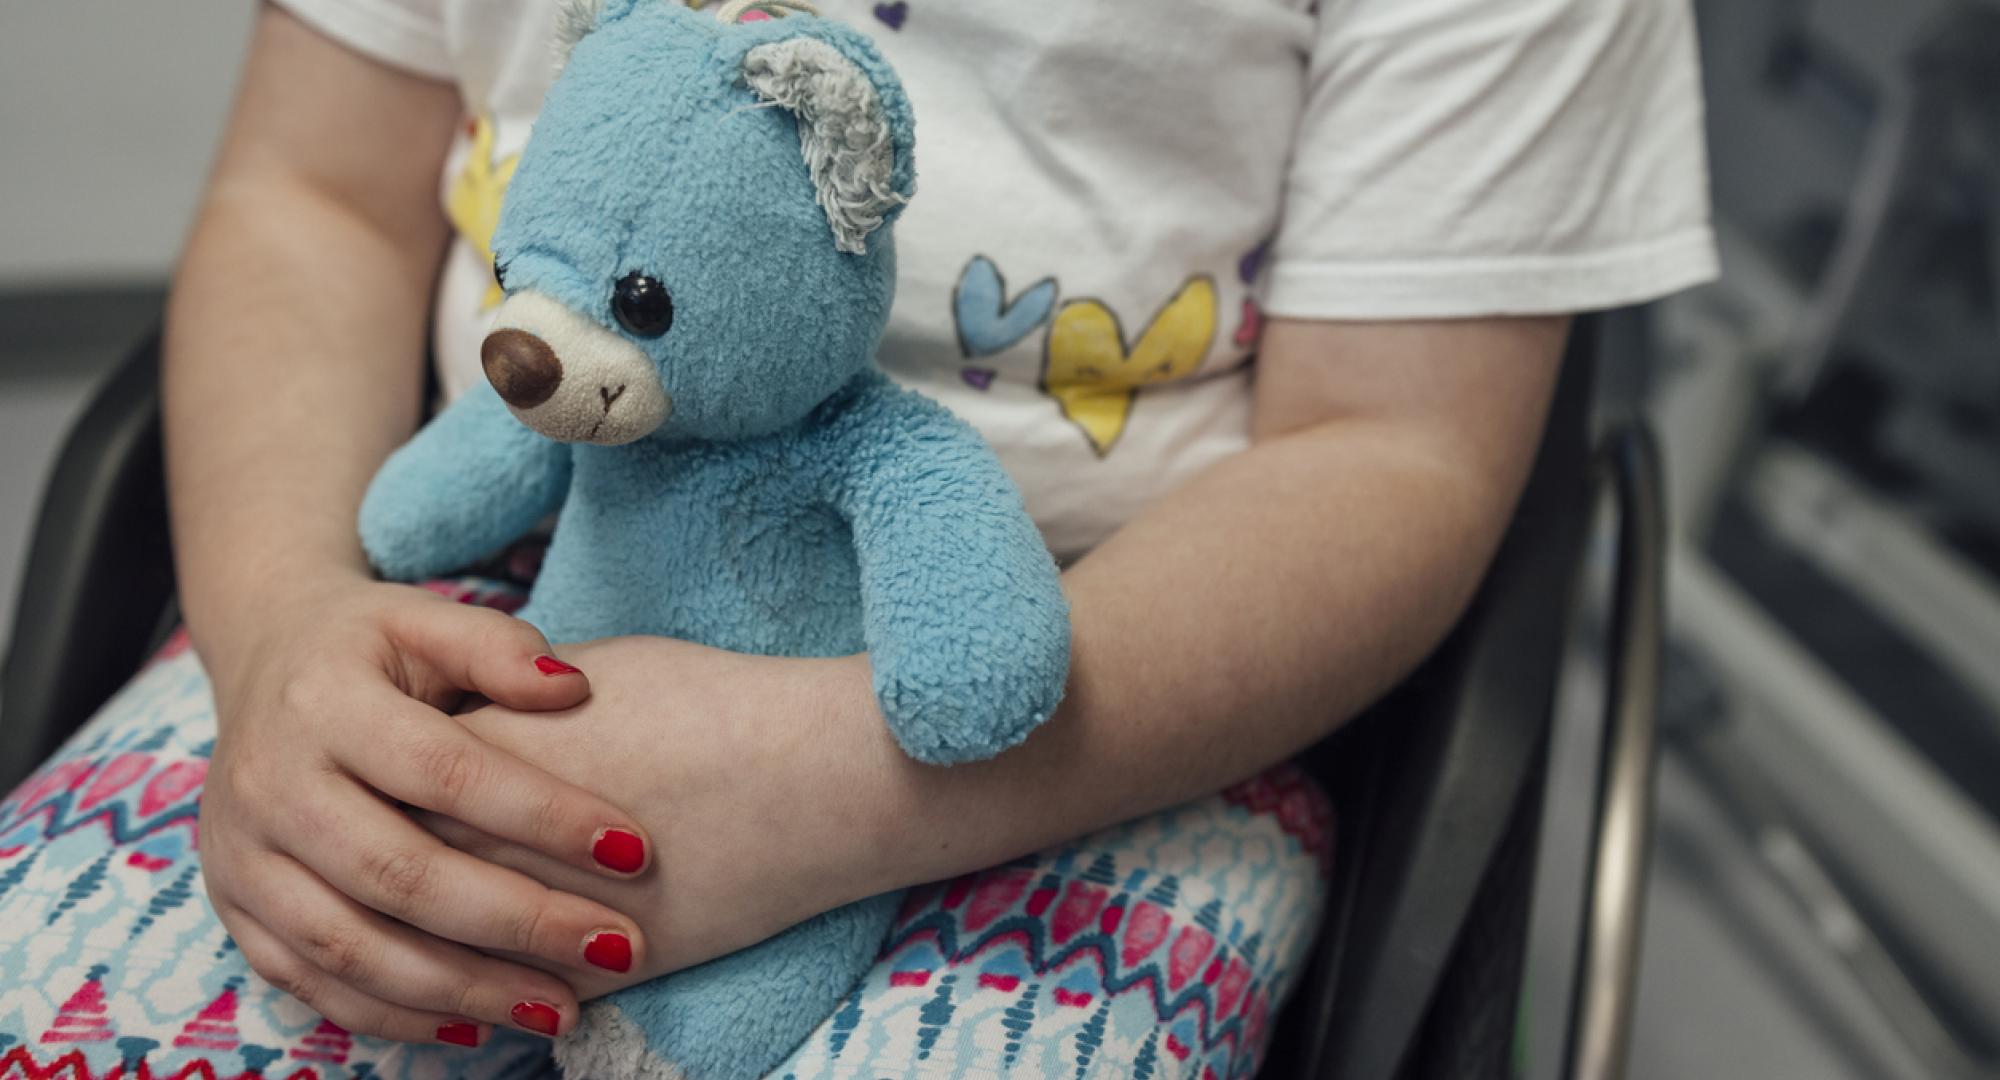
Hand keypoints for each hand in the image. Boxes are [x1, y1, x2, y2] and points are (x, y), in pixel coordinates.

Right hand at [198, 574, 656, 1045]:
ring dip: (465, 990)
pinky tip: (480, 1027)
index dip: (541, 814)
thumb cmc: (374, 644)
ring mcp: (242, 858)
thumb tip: (572, 689)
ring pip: (353, 947)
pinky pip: (315, 984)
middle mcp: (270, 786)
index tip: (634, 850)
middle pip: (399, 874)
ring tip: (563, 1008)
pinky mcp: (236, 911)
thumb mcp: (427, 618)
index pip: (445, 771)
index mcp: (323, 704)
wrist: (263, 658)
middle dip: (518, 920)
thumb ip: (498, 648)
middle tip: (616, 946)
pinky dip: (399, 1016)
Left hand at [417, 636, 899, 998]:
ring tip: (428, 948)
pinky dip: (495, 997)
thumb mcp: (588, 676)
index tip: (395, 792)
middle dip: (390, 883)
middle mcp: (478, 843)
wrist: (804, 772)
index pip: (385, 790)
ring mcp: (530, 916)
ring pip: (438, 955)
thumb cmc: (708, 706)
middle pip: (391, 875)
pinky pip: (510, 997)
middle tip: (393, 878)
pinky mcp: (588, 971)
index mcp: (467, 756)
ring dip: (430, 957)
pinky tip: (493, 993)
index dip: (387, 797)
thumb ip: (515, 707)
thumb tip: (489, 727)